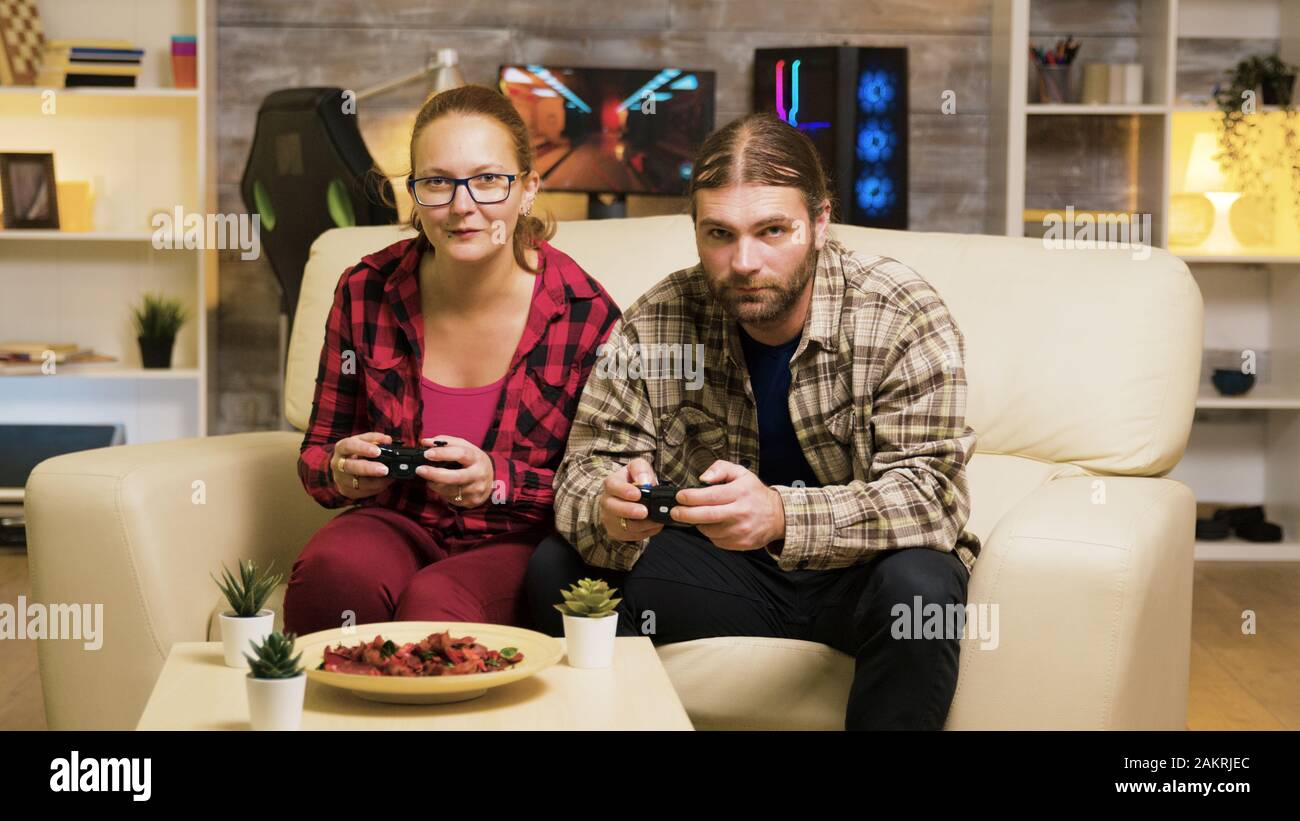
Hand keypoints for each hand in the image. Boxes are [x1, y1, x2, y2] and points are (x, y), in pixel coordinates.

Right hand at [331, 432, 396, 499]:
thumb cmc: (356, 451)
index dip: (363, 448)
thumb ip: (375, 439)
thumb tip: (387, 440)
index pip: (349, 445)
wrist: (344, 467)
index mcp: (341, 448)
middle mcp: (337, 464)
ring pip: (356, 483)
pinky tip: (384, 483)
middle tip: (384, 469)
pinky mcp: (346, 490)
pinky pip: (361, 492)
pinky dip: (375, 488)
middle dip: (368, 469)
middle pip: (350, 466)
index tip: (378, 451)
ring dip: (375, 482)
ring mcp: (340, 478)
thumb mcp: (363, 441)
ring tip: (389, 477)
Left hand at [415, 436, 494, 506]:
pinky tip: (439, 484)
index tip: (427, 453)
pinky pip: (449, 497)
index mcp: (477, 458)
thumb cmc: (473, 461)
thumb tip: (425, 442)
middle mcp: (478, 475)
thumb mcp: (465, 447)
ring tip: (429, 476)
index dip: (443, 453)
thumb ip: (445, 442)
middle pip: (455, 477)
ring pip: (448, 489)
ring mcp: (475, 490)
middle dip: (434, 474)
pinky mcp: (470, 501)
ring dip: (434, 482)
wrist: (489, 479)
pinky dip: (440, 490)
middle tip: (420, 469)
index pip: (461, 454)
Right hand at [600, 457, 663, 542]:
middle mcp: (607, 503)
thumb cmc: (631, 481)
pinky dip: (647, 532)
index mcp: (611, 485)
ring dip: (643, 524)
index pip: (613, 487)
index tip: (637, 494)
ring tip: (657, 520)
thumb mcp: (636, 468)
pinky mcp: (617, 533)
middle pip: (614, 509)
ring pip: (625, 526)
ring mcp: (611, 520)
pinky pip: (632, 536)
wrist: (621, 498)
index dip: (624, 491)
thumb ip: (641, 469)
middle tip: (644, 512)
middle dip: (630, 511)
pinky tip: (656, 525)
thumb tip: (646, 482)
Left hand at [670, 460, 785, 550]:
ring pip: (709, 530)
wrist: (777, 516)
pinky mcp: (740, 544)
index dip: (691, 497)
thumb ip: (720, 469)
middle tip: (675, 512)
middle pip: (706, 516)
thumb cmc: (754, 493)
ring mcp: (741, 530)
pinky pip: (716, 540)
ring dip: (699, 523)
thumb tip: (703, 477)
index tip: (679, 497)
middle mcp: (741, 512)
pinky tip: (715, 524)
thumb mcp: (741, 473)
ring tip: (701, 515)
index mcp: (740, 493)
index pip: (710, 496)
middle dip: (685, 514)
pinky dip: (710, 533)